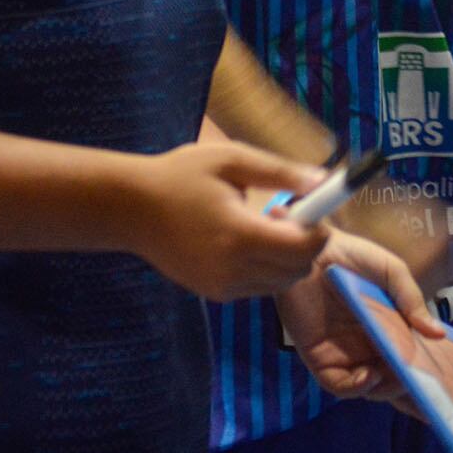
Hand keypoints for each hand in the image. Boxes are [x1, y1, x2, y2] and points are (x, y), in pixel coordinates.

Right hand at [131, 142, 328, 300]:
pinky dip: (266, 268)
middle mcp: (234, 269)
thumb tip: (322, 180)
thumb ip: (280, 172)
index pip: (304, 248)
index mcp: (240, 235)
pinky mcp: (214, 293)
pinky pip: (258, 287)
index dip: (319, 229)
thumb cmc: (180, 175)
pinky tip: (244, 241)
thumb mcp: (232, 159)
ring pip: (280, 282)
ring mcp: (222, 286)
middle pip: (298, 270)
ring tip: (261, 225)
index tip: (309, 206)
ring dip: (287, 257)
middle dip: (306, 243)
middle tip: (284, 212)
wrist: (130, 209)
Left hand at [276, 229, 444, 406]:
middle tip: (425, 393)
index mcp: (392, 330)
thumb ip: (413, 302)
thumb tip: (439, 334)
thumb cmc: (353, 255)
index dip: (428, 376)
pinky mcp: (320, 358)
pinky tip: (369, 376)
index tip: (446, 387)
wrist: (311, 248)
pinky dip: (357, 387)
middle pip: (394, 381)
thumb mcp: (392, 272)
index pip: (413, 361)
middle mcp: (370, 346)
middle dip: (411, 392)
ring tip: (394, 376)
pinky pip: (340, 385)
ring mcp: (346, 355)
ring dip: (386, 389)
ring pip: (371, 388)